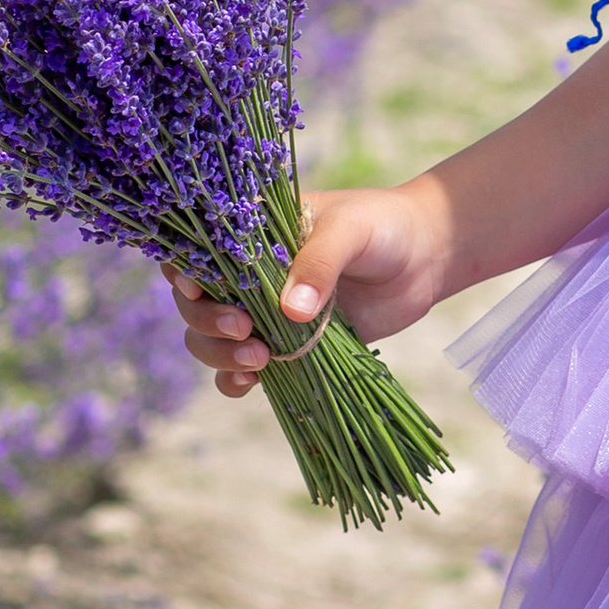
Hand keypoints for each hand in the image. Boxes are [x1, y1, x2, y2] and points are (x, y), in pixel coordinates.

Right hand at [165, 179, 451, 395]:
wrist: (424, 256)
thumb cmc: (383, 226)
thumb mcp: (350, 230)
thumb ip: (319, 264)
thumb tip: (291, 311)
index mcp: (252, 234)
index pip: (198, 251)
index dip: (183, 271)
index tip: (195, 288)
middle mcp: (248, 275)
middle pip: (196, 303)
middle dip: (207, 320)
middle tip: (242, 327)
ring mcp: (266, 312)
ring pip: (213, 339)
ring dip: (219, 354)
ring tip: (258, 358)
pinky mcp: (288, 345)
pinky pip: (245, 369)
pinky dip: (235, 379)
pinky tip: (249, 382)